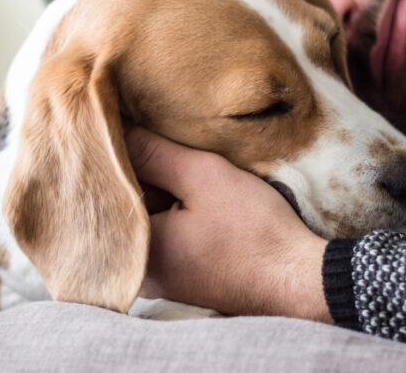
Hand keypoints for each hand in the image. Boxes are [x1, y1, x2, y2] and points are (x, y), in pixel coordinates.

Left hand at [125, 127, 331, 322]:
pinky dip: (171, 211)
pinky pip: (163, 234)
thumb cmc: (254, 233)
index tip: (129, 125)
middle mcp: (137, 272)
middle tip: (156, 140)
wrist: (299, 281)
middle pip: (124, 205)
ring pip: (146, 218)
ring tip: (176, 162)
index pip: (107, 188)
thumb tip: (109, 126)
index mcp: (133, 251)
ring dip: (158, 190)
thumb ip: (152, 152)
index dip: (118, 152)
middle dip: (138, 172)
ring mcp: (159, 280)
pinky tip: (191, 193)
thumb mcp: (203, 177)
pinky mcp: (180, 278)